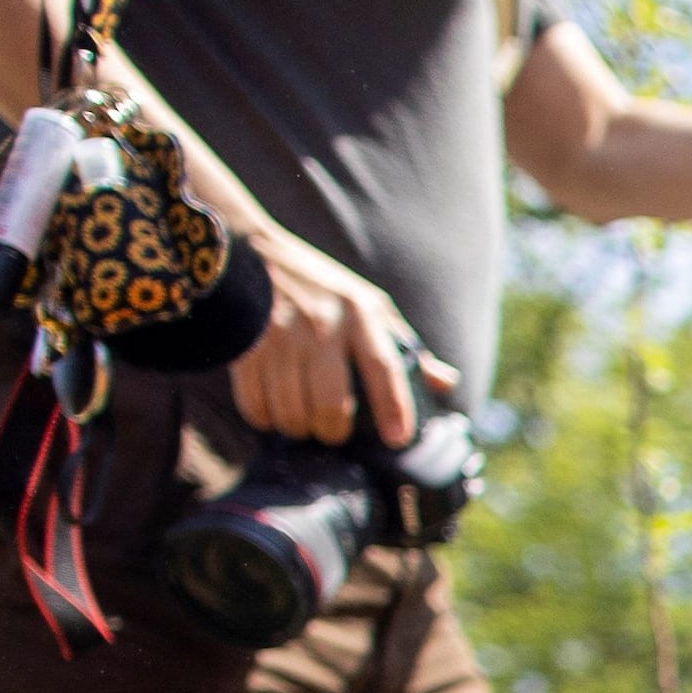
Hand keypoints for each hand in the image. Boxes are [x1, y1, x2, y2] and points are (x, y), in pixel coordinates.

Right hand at [231, 227, 452, 450]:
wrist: (250, 253)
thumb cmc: (321, 288)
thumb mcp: (368, 304)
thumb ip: (404, 346)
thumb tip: (446, 382)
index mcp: (359, 313)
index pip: (383, 367)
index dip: (393, 407)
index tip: (398, 439)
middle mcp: (321, 324)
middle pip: (331, 404)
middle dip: (334, 432)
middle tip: (334, 433)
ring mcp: (280, 335)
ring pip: (292, 411)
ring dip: (298, 428)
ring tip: (303, 422)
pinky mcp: (245, 345)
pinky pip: (255, 405)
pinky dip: (266, 418)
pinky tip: (273, 412)